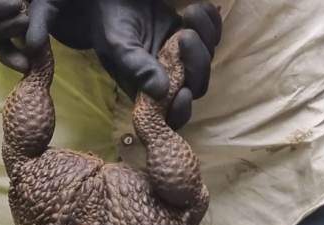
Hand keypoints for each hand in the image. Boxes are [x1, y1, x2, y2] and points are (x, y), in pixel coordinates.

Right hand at [26, 0, 222, 129]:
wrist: (113, 2)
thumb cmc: (111, 27)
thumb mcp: (119, 47)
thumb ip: (137, 68)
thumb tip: (161, 91)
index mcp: (149, 92)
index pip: (171, 115)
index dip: (182, 110)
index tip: (184, 93)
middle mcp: (169, 79)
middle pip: (198, 84)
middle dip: (197, 62)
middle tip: (185, 35)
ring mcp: (183, 59)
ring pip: (208, 59)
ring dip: (205, 36)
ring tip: (189, 13)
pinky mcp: (191, 38)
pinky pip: (212, 36)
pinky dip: (211, 23)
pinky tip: (199, 9)